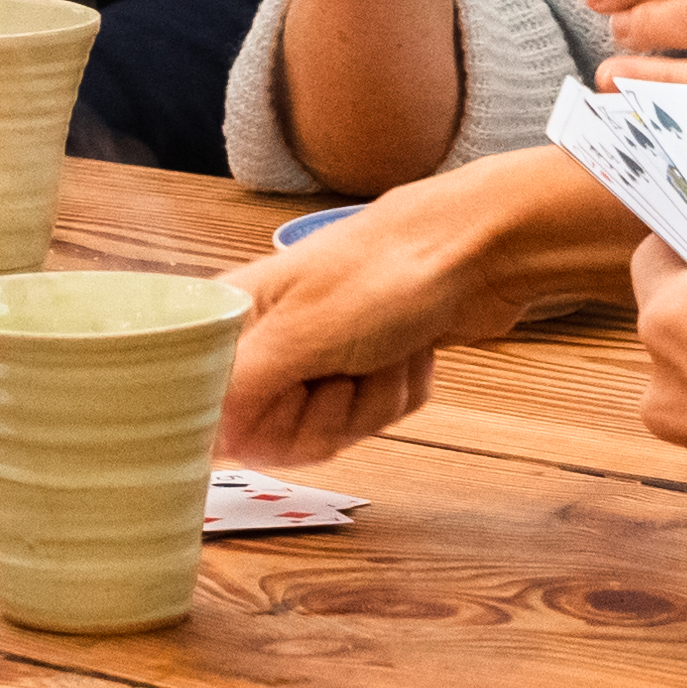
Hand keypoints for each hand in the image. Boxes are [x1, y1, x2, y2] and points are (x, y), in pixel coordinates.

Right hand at [218, 149, 617, 465]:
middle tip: (346, 375)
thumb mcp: (299, 335)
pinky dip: (398, 392)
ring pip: (330, 428)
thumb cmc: (386, 271)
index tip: (289, 403)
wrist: (480, 252)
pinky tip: (409, 353)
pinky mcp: (364, 368)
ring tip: (387, 352)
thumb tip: (206, 435)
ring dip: (372, 401)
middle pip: (277, 430)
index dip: (258, 423)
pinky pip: (370, 417)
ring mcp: (320, 355)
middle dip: (329, 414)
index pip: (217, 411)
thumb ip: (239, 388)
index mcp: (237, 321)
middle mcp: (271, 340)